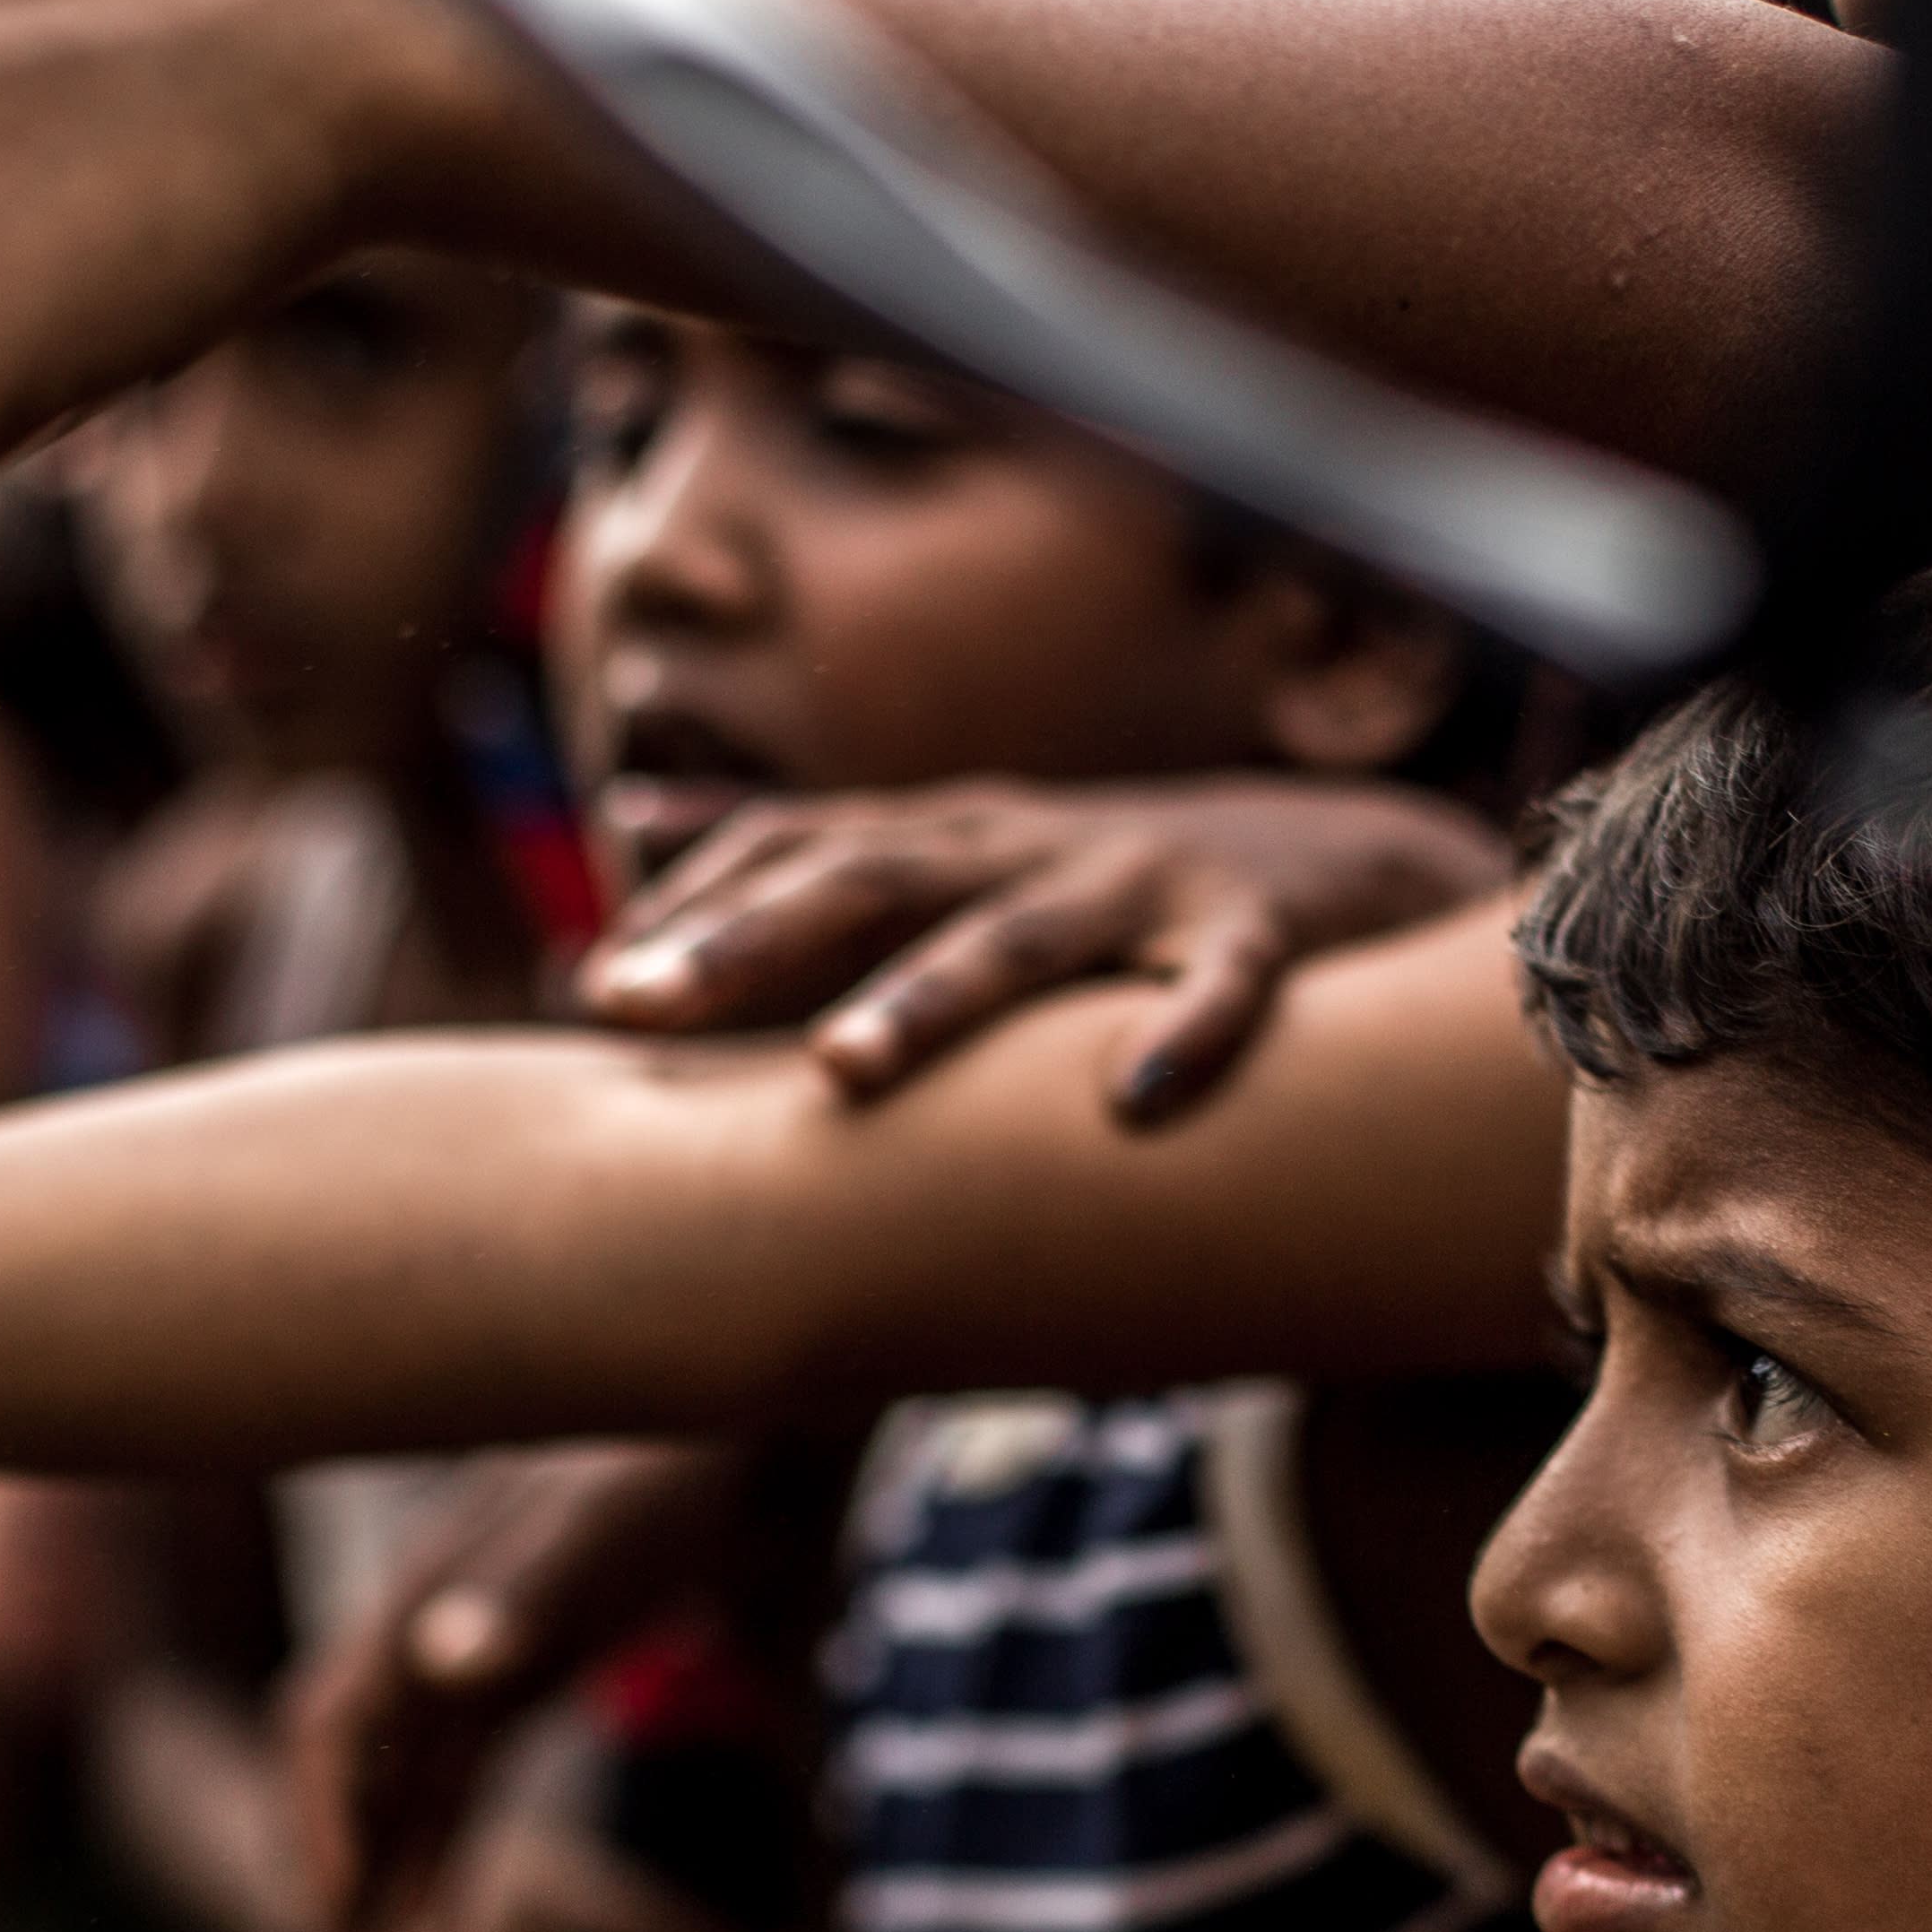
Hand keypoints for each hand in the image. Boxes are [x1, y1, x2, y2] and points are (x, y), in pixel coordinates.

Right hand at [278, 1443, 747, 1931]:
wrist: (754, 1410)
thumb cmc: (686, 1457)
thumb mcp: (617, 1521)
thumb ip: (535, 1590)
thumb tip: (443, 1665)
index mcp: (434, 1602)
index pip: (336, 1734)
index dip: (330, 1836)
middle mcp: (434, 1627)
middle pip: (348, 1777)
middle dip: (335, 1890)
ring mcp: (474, 1643)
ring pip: (393, 1786)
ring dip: (376, 1881)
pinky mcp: (530, 1657)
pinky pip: (451, 1772)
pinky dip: (434, 1848)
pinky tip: (447, 1916)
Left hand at [578, 779, 1512, 1122]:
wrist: (1337, 855)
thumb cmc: (1107, 874)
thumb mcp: (955, 841)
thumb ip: (805, 840)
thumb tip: (634, 830)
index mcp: (951, 835)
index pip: (799, 851)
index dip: (696, 911)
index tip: (595, 988)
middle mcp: (1027, 846)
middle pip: (871, 880)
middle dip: (750, 943)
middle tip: (640, 1006)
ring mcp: (1141, 881)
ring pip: (1024, 938)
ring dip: (932, 998)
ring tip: (843, 1068)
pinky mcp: (1257, 931)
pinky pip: (1222, 987)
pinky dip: (1185, 1038)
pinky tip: (1134, 1102)